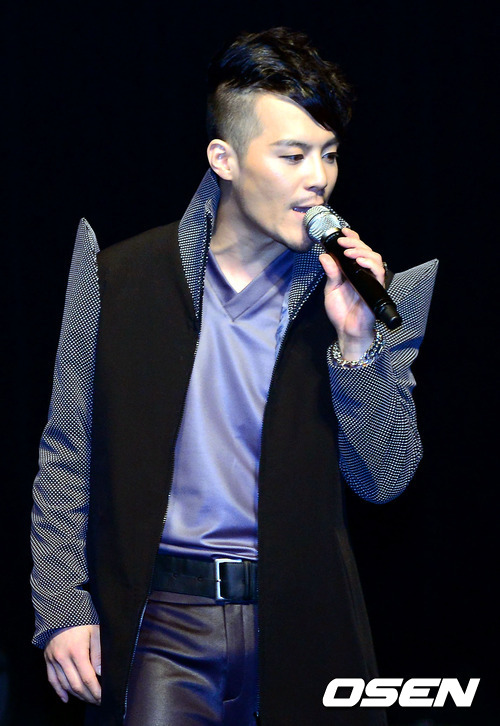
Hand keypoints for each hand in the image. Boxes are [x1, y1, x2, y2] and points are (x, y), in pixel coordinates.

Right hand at [44, 624, 100, 704]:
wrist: (61, 610)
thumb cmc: (82, 619)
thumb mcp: (95, 631)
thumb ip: (98, 653)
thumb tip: (101, 673)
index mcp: (77, 651)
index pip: (87, 678)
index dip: (95, 690)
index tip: (102, 697)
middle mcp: (63, 658)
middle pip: (76, 685)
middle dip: (88, 696)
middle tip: (97, 701)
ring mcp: (54, 660)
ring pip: (64, 684)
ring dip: (76, 695)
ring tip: (86, 699)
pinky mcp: (48, 659)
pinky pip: (52, 679)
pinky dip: (59, 691)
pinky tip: (66, 698)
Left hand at [319, 228, 384, 359]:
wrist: (347, 330)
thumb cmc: (341, 312)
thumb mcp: (331, 289)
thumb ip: (330, 272)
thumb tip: (325, 255)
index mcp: (353, 271)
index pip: (356, 249)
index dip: (351, 238)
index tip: (341, 231)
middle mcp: (363, 273)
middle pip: (366, 250)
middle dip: (354, 242)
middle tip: (342, 240)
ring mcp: (371, 280)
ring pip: (374, 257)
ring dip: (361, 251)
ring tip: (348, 251)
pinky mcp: (376, 288)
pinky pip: (378, 272)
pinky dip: (370, 264)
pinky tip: (360, 261)